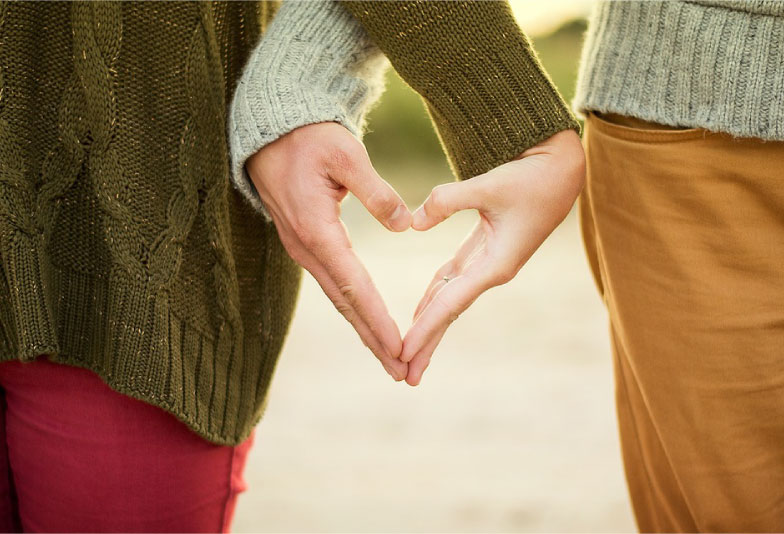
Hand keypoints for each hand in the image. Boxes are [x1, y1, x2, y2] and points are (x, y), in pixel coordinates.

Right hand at [245, 122, 411, 380]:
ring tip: (390, 358)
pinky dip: (353, 308)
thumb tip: (405, 225)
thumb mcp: (345, 154)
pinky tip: (368, 322)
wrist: (270, 132)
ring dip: (364, 329)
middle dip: (374, 340)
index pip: (354, 285)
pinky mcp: (306, 244)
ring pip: (338, 298)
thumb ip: (376, 191)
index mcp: (317, 230)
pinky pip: (333, 284)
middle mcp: (307, 248)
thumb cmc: (309, 138)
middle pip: (345, 304)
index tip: (400, 347)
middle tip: (401, 371)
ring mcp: (303, 249)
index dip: (378, 319)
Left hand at [401, 129, 585, 384]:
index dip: (425, 329)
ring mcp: (489, 263)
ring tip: (408, 353)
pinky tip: (420, 311)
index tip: (403, 353)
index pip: (451, 304)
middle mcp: (492, 271)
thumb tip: (412, 223)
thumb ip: (447, 201)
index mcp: (496, 264)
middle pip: (450, 313)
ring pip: (450, 300)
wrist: (561, 169)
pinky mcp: (485, 251)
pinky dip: (435, 297)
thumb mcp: (489, 184)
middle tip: (404, 375)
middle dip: (427, 343)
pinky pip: (453, 281)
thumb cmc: (532, 177)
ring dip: (429, 326)